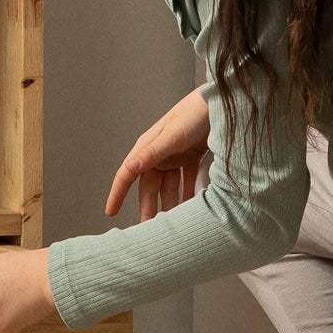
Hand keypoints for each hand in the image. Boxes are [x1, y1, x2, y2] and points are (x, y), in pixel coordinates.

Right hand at [107, 89, 211, 220]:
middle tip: (149, 231)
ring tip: (174, 224)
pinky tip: (191, 208)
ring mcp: (175, 155)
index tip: (110, 212)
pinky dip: (187, 194)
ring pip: (169, 186)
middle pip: (150, 186)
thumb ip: (150, 153)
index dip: (117, 193)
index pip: (127, 174)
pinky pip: (186, 181)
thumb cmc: (194, 114)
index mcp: (148, 147)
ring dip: (170, 204)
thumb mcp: (171, 136)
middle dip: (149, 207)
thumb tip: (128, 168)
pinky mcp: (192, 157)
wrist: (222, 102)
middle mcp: (159, 153)